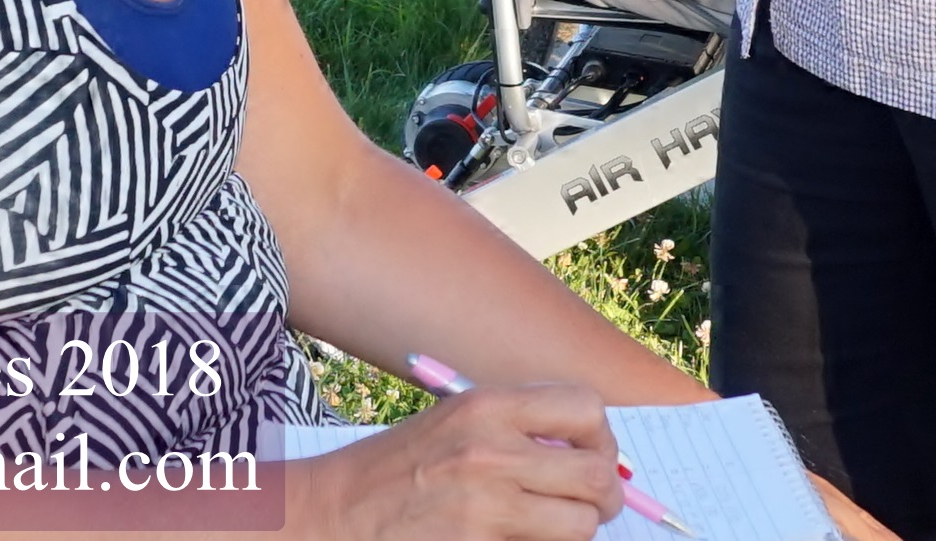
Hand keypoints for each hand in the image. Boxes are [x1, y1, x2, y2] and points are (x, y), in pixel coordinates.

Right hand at [293, 385, 622, 540]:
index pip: (586, 408)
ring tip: (557, 527)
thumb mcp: (455, 422)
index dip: (601, 437)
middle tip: (595, 505)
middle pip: (595, 473)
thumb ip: (520, 427)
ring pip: (580, 524)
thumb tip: (592, 452)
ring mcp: (484, 506)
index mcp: (487, 407)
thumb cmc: (396, 468)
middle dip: (605, 495)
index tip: (594, 455)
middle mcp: (491, 452)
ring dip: (578, 530)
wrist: (331, 514)